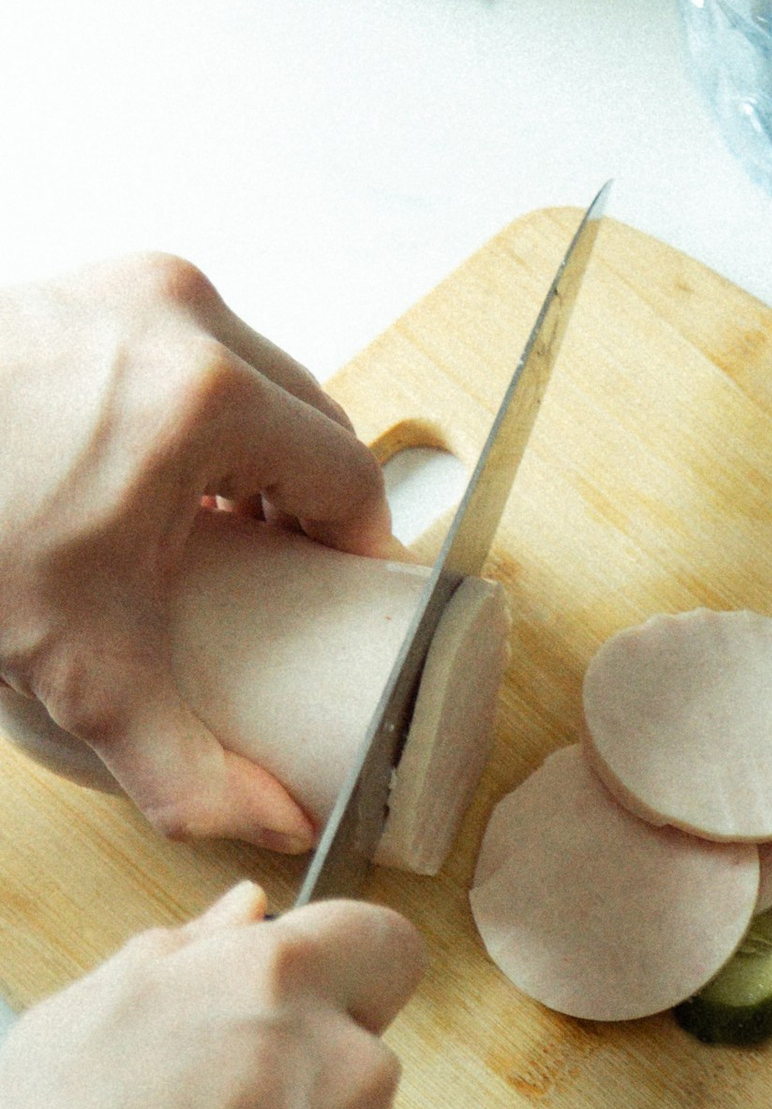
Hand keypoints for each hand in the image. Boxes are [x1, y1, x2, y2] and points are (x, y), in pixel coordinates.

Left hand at [0, 253, 395, 850]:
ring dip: (252, 450)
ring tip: (221, 525)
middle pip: (308, 415)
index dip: (361, 550)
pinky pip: (176, 348)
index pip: (350, 476)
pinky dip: (185, 410)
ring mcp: (122, 289)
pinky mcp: (74, 287)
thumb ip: (185, 765)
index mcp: (210, 399)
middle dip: (306, 498)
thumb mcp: (82, 668)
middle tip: (286, 571)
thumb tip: (273, 821)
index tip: (345, 593)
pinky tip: (150, 474)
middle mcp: (180, 317)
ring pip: (247, 374)